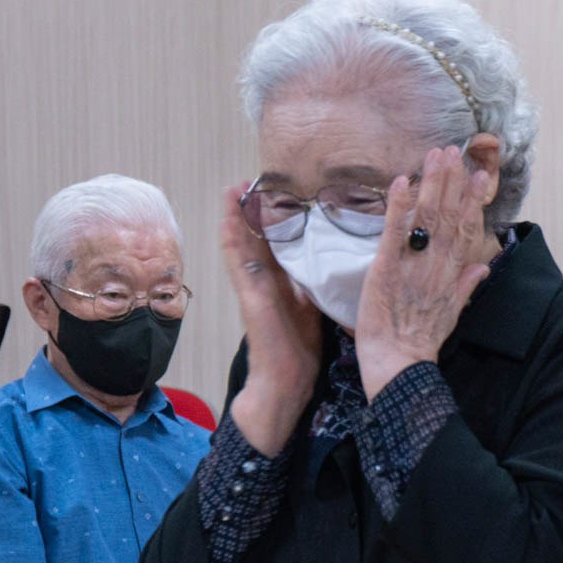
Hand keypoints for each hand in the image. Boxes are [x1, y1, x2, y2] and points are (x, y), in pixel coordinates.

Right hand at [220, 183, 321, 455]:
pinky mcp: (249, 300)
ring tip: (232, 188)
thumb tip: (335, 261)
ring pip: (241, 246)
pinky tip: (227, 221)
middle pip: (255, 238)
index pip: (275, 243)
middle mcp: (264, 283)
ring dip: (235, 217)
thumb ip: (315, 284)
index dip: (273, 218)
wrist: (286, 383)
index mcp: (281, 283)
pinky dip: (231, 242)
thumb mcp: (314, 307)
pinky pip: (238, 265)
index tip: (273, 192)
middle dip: (251, 210)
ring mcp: (253, 290)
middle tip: (247, 179)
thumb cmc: (300, 350)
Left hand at [355, 145, 494, 398]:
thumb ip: (467, 285)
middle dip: (451, 182)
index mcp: (451, 274)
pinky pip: (394, 233)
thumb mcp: (451, 313)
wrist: (398, 366)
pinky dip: (398, 207)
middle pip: (447, 216)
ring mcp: (413, 266)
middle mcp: (436, 265)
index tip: (479, 174)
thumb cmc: (420, 342)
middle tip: (453, 151)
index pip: (466, 230)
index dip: (472, 201)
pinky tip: (402, 182)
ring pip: (426, 218)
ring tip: (435, 156)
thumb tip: (483, 265)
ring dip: (431, 185)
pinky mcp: (385, 269)